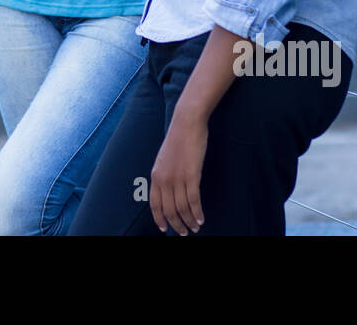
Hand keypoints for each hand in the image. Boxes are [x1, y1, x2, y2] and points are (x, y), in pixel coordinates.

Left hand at [150, 112, 208, 234]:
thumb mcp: (165, 158)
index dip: (159, 219)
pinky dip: (197, 213)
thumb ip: (165, 174)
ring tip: (195, 228)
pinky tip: (201, 219)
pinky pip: (194, 201)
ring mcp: (177, 177)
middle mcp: (164, 179)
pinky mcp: (192, 175)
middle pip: (169, 210)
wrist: (186, 123)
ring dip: (189, 221)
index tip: (164, 229)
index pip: (155, 205)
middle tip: (184, 233)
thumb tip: (169, 189)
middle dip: (176, 225)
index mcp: (155, 175)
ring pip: (182, 208)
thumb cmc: (178, 139)